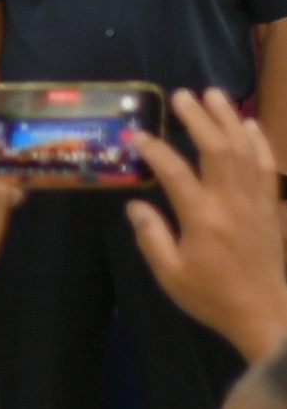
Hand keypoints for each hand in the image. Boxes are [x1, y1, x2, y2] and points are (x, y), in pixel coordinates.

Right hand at [131, 89, 286, 362]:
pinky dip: (259, 143)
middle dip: (199, 119)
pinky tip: (250, 124)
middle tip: (182, 95)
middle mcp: (231, 203)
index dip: (155, 150)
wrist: (265, 314)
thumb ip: (151, 237)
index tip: (138, 136)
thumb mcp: (170, 274)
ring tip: (214, 94)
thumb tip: (137, 205)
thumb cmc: (212, 296)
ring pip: (244, 150)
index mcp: (202, 219)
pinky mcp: (271, 208)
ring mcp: (256, 203)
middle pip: (217, 149)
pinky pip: (267, 167)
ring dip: (229, 120)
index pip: (175, 172)